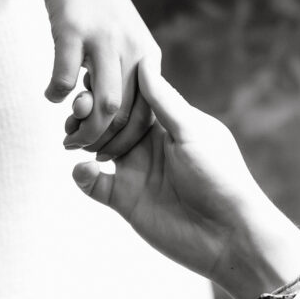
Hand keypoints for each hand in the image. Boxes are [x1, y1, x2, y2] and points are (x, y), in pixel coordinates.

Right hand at [37, 0, 159, 155]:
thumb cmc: (97, 7)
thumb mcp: (124, 40)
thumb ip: (123, 74)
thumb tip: (111, 117)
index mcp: (148, 57)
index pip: (148, 113)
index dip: (126, 141)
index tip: (106, 155)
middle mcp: (133, 51)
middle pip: (126, 116)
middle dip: (102, 143)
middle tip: (79, 148)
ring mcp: (104, 40)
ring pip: (104, 105)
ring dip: (83, 128)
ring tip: (65, 133)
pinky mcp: (73, 30)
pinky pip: (64, 78)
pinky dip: (56, 95)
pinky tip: (50, 95)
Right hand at [70, 60, 299, 298]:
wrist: (228, 236)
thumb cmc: (220, 177)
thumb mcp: (192, 133)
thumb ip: (164, 101)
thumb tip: (145, 62)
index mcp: (168, 124)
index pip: (133, 97)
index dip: (112, 87)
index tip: (91, 74)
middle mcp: (149, 144)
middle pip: (109, 120)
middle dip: (89, 110)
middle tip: (76, 106)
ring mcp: (135, 172)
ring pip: (96, 147)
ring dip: (81, 137)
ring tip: (71, 134)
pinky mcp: (125, 201)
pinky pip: (94, 184)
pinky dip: (82, 175)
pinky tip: (84, 169)